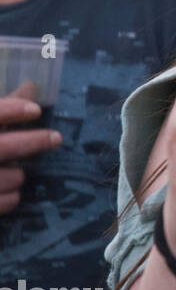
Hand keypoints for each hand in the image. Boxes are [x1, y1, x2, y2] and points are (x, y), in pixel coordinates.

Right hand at [0, 81, 60, 215]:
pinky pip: (2, 202)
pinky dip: (11, 197)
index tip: (35, 109)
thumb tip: (31, 86)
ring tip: (18, 172)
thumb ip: (1, 107)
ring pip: (7, 177)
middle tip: (55, 138)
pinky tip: (12, 192)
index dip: (10, 110)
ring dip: (18, 174)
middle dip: (32, 142)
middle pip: (2, 147)